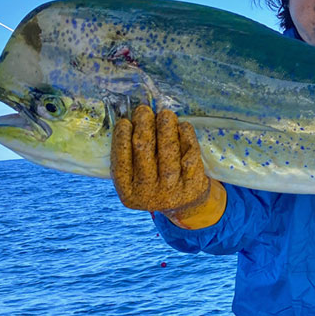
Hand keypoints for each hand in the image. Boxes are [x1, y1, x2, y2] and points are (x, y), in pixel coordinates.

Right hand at [111, 104, 225, 227]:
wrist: (186, 204)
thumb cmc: (155, 183)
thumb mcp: (136, 180)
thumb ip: (130, 157)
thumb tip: (130, 120)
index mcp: (129, 193)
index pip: (121, 162)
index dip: (121, 138)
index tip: (125, 121)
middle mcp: (149, 193)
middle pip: (144, 151)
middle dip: (143, 126)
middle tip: (144, 110)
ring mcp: (172, 189)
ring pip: (168, 151)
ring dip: (165, 128)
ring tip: (165, 114)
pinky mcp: (193, 183)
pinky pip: (190, 154)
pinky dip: (186, 137)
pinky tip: (183, 125)